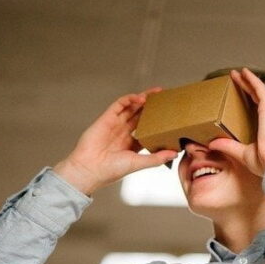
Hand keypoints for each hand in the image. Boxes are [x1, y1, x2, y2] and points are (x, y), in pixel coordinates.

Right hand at [53, 89, 177, 195]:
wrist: (89, 169)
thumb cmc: (111, 170)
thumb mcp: (138, 163)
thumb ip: (156, 158)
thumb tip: (175, 153)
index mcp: (132, 144)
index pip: (147, 129)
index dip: (158, 122)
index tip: (170, 116)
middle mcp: (124, 132)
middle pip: (141, 115)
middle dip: (152, 106)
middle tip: (165, 98)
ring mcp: (115, 124)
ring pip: (131, 107)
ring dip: (143, 99)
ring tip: (156, 93)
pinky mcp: (106, 118)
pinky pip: (118, 105)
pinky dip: (129, 99)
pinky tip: (140, 97)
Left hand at [208, 68, 264, 176]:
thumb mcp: (244, 154)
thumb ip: (229, 146)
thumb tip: (213, 143)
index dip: (255, 102)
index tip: (245, 97)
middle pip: (263, 98)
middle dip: (251, 88)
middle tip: (239, 80)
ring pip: (260, 91)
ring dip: (249, 82)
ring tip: (238, 74)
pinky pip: (259, 88)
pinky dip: (251, 79)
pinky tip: (243, 73)